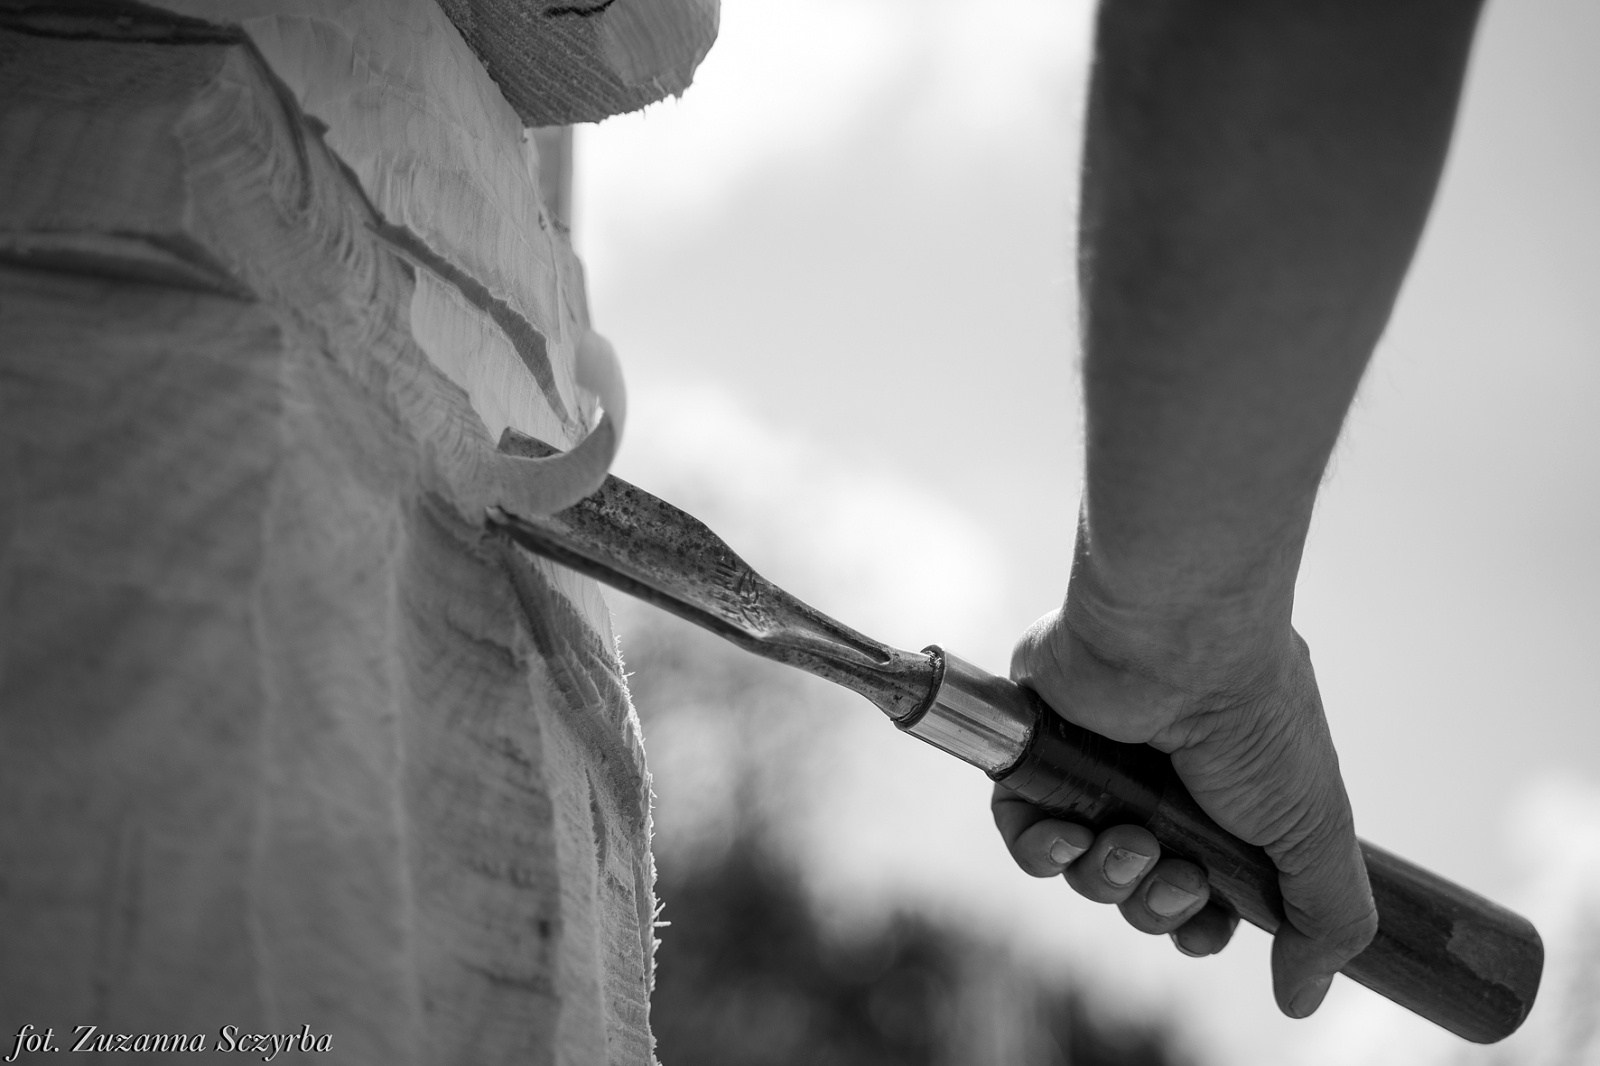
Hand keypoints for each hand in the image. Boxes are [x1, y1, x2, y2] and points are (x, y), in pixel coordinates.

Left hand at [992, 602, 1376, 1018]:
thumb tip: (1303, 1000)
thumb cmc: (1252, 721)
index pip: (1201, 898)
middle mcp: (1160, 788)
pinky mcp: (1039, 755)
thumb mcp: (1316, 828)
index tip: (1207, 925)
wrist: (1177, 641)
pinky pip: (1023, 834)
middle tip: (1174, 873)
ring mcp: (1097, 771)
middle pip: (1140, 894)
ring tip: (1129, 840)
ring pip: (1085, 872)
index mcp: (1226, 803)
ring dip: (1107, 877)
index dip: (1197, 927)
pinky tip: (1066, 835)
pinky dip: (1040, 850)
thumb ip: (1325, 919)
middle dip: (1156, 906)